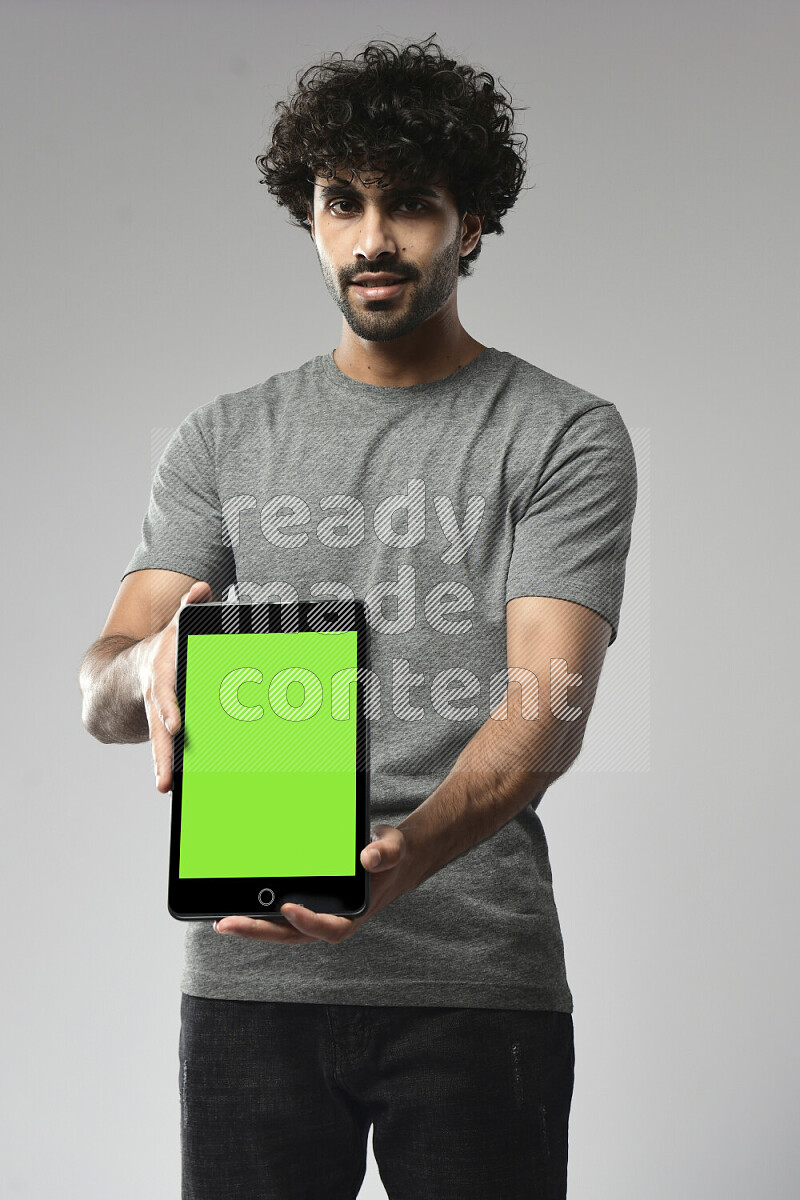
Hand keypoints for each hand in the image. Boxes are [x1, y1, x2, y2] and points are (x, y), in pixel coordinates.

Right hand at [137, 580, 212, 792]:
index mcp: (161, 677)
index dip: (170, 708)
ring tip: (165, 788)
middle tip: (165, 776)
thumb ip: (188, 610)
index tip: (176, 725)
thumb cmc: (160, 651)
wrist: (120, 676)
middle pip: (158, 729)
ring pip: (159, 745)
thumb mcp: (171, 628)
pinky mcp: (162, 734)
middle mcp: (157, 701)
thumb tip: (201, 587)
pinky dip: (170, 768)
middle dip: (162, 751)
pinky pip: (167, 753)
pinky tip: (175, 787)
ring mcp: (157, 719)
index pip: (165, 693)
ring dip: (163, 766)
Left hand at [213, 824, 419, 944]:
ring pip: (280, 929)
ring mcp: (315, 915)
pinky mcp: (304, 906)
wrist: (388, 860)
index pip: (328, 928)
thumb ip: (385, 853)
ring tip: (222, 921)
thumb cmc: (389, 856)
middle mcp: (330, 920)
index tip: (287, 908)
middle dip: (259, 931)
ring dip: (251, 926)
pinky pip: (278, 915)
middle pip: (292, 935)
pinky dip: (258, 913)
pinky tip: (235, 905)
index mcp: (353, 914)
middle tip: (227, 923)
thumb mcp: (393, 848)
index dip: (308, 922)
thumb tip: (368, 858)